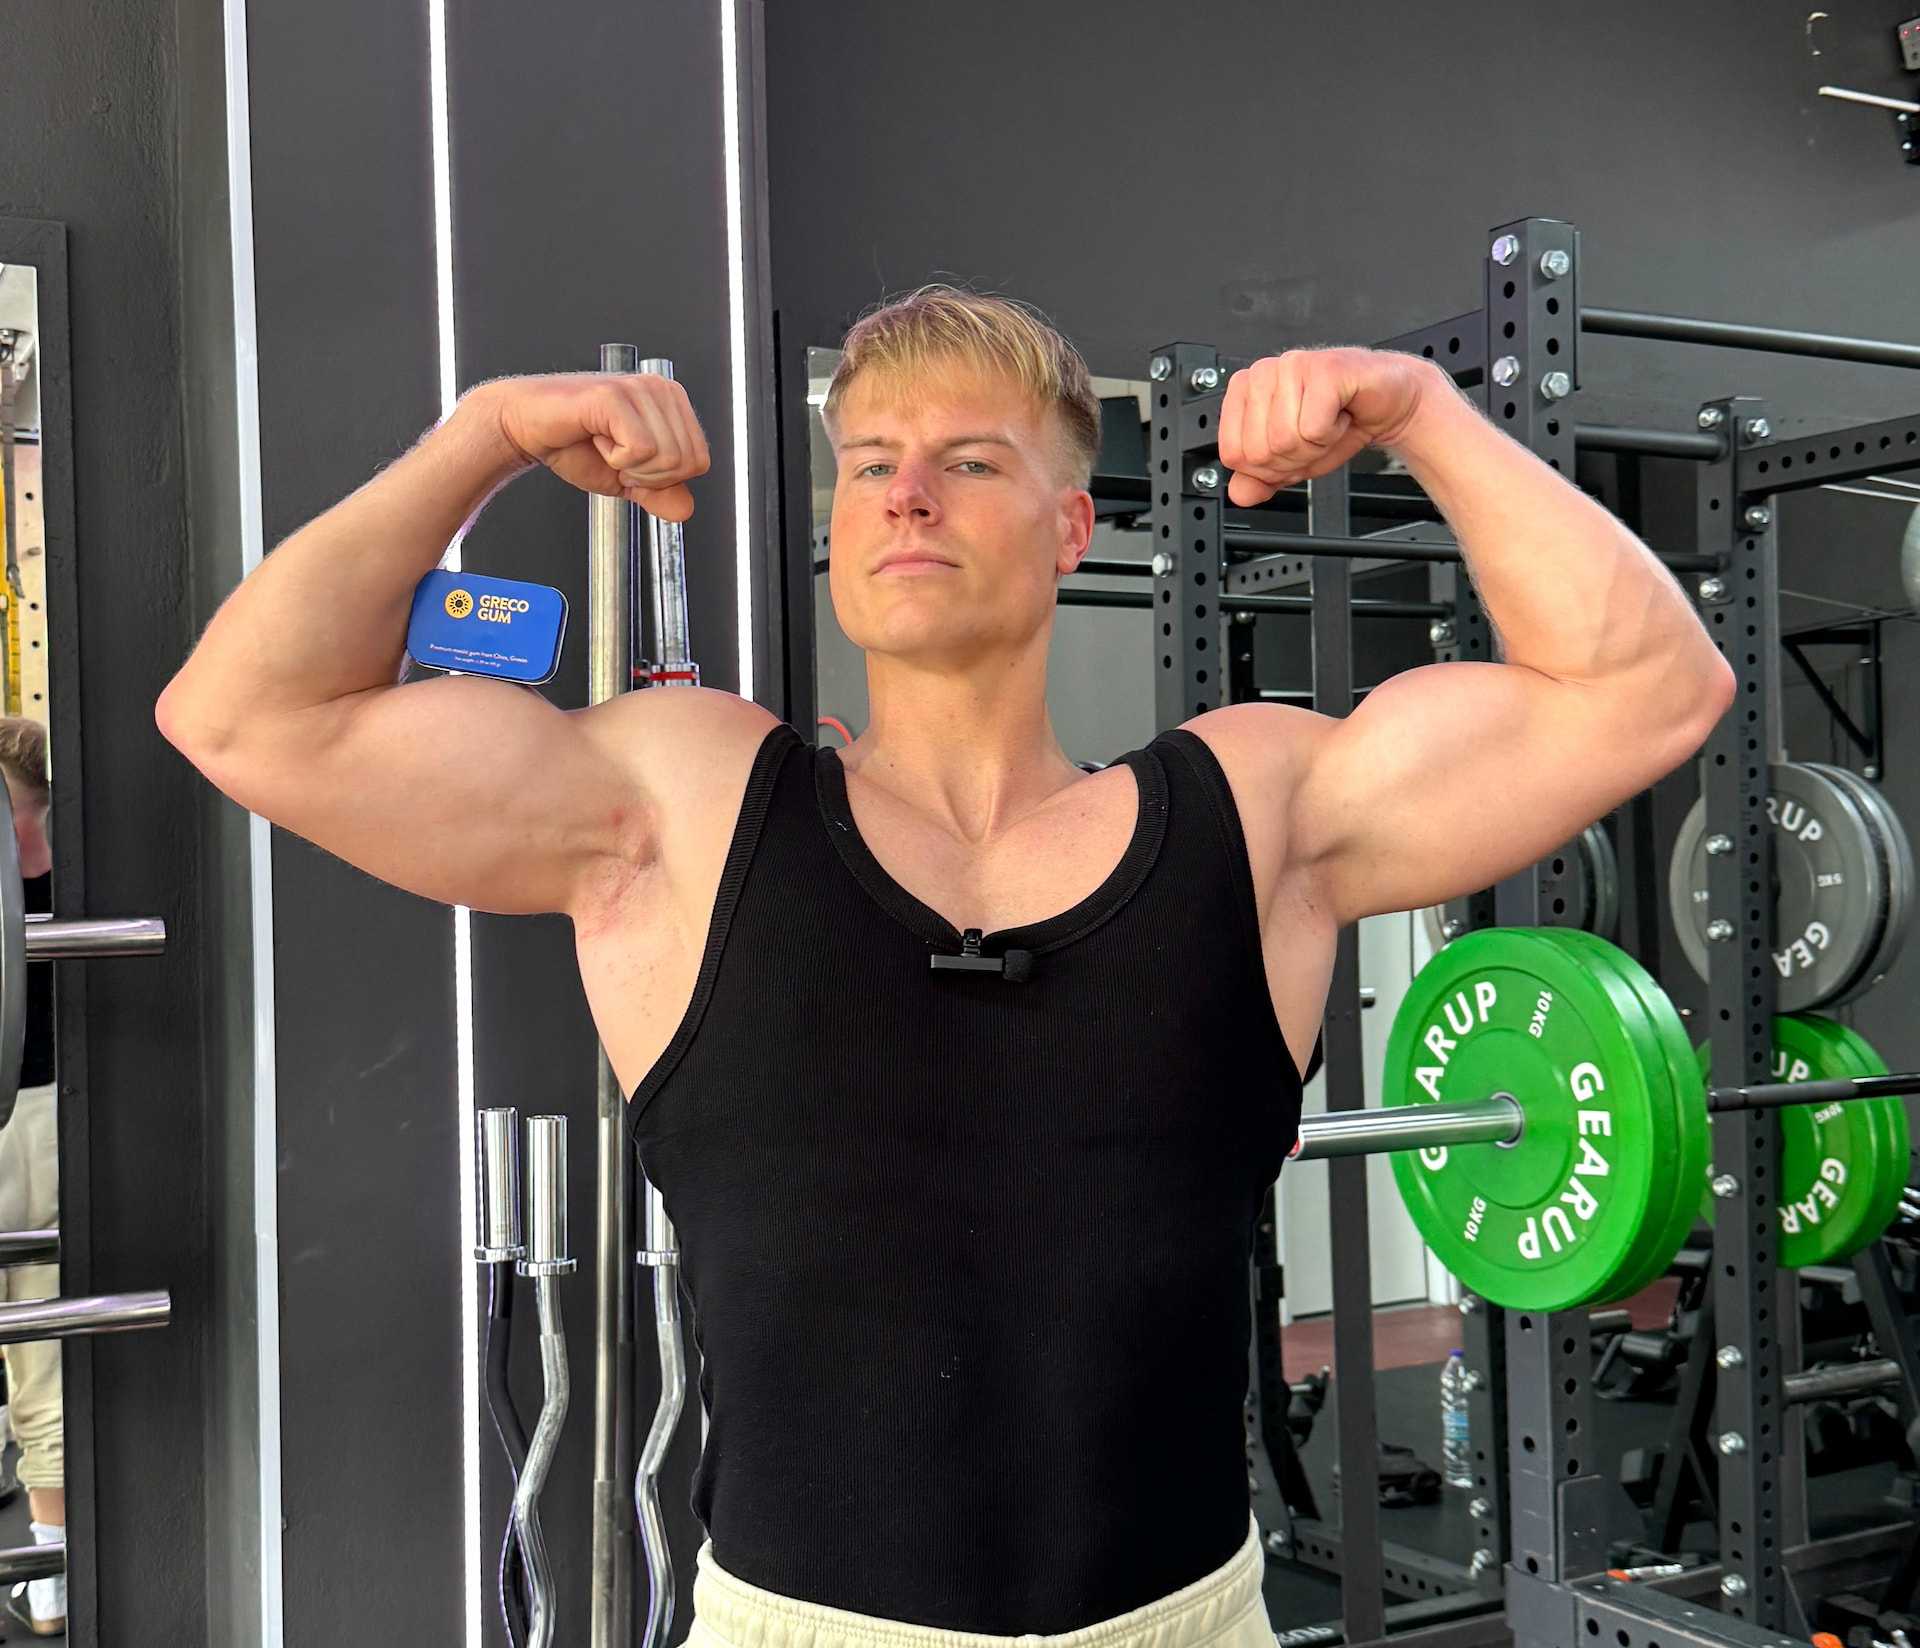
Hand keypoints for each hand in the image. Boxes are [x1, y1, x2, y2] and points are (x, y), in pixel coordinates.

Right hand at [480, 373, 711, 521]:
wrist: (527, 428)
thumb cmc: (575, 445)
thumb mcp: (627, 479)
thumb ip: (659, 493)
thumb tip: (686, 509)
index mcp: (672, 403)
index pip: (699, 462)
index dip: (663, 479)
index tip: (630, 462)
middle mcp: (661, 389)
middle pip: (686, 463)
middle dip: (647, 475)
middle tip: (614, 454)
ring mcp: (640, 389)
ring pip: (666, 458)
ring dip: (628, 466)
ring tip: (604, 444)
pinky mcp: (616, 396)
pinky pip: (640, 449)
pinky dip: (615, 458)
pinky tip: (596, 438)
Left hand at [1217, 348, 1434, 508]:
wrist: (1386, 404)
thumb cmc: (1339, 420)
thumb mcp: (1290, 461)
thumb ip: (1259, 479)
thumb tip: (1239, 493)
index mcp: (1244, 391)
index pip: (1233, 454)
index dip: (1267, 468)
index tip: (1291, 449)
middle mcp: (1262, 373)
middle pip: (1259, 451)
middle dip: (1294, 458)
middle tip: (1314, 436)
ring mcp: (1291, 366)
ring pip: (1284, 440)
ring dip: (1316, 446)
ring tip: (1328, 423)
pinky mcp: (1323, 369)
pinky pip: (1313, 429)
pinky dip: (1333, 435)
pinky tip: (1340, 415)